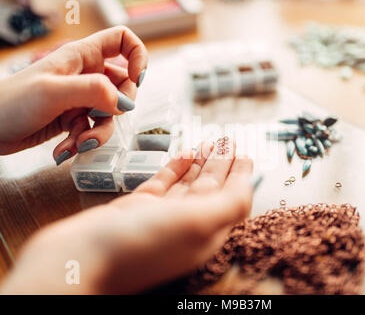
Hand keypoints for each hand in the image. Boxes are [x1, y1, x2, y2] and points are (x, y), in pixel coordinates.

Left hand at [0, 26, 147, 164]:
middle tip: (100, 117)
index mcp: (82, 56)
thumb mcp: (53, 91)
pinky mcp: (74, 119)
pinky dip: (83, 142)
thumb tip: (124, 102)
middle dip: (118, 106)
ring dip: (98, 133)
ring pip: (110, 113)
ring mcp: (81, 98)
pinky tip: (64, 150)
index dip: (137, 56)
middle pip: (123, 84)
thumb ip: (93, 91)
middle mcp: (85, 75)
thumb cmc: (10, 103)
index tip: (136, 79)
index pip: (122, 40)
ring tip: (78, 142)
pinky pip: (93, 130)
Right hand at [0, 141, 254, 293]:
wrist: (78, 260)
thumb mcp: (197, 224)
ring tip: (211, 142)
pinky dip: (176, 169)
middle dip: (222, 163)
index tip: (247, 154)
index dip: (241, 176)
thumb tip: (250, 186)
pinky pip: (164, 184)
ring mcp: (160, 216)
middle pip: (211, 189)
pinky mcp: (137, 209)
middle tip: (229, 140)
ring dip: (201, 163)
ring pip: (189, 184)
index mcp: (205, 233)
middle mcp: (185, 225)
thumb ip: (230, 205)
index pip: (231, 199)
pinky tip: (184, 154)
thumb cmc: (138, 246)